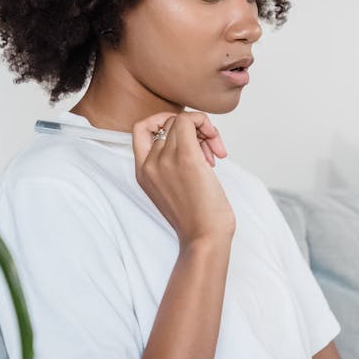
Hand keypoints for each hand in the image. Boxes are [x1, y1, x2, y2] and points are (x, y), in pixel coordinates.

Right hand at [132, 111, 235, 246]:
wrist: (204, 238)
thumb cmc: (197, 219)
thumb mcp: (174, 190)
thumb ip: (172, 166)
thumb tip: (192, 138)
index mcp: (142, 172)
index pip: (140, 129)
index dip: (162, 122)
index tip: (185, 136)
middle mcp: (149, 163)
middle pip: (167, 123)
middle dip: (192, 130)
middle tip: (209, 151)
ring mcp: (165, 159)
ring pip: (180, 120)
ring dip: (203, 129)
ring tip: (215, 153)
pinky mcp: (185, 157)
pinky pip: (189, 120)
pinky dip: (205, 124)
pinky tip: (218, 148)